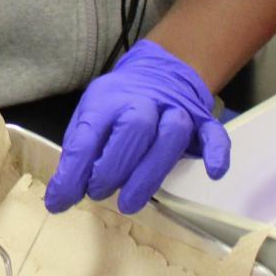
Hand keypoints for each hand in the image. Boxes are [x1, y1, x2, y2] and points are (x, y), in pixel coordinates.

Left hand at [46, 39, 229, 215]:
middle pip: (135, 127)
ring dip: (150, 171)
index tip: (60, 200)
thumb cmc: (117, 106)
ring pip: (172, 133)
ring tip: (129, 202)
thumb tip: (60, 198)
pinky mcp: (202, 121)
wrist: (157, 73)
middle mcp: (143, 101)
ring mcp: (176, 109)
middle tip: (98, 193)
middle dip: (114, 167)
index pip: (90, 133)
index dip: (74, 170)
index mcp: (108, 99)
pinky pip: (214, 134)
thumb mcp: (89, 119)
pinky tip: (212, 173)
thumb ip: (78, 155)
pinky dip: (216, 153)